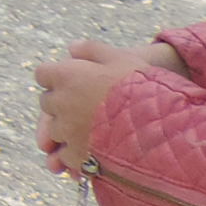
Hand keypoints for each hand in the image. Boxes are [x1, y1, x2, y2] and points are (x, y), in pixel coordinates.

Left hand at [33, 38, 187, 170]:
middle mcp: (60, 103)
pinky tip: (94, 151)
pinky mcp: (77, 157)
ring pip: (55, 131)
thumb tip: (72, 48)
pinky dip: (75, 154)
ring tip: (93, 131)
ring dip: (67, 130)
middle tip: (86, 107)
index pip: (43, 73)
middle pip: (47, 102)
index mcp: (66, 76)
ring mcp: (66, 131)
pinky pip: (65, 156)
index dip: (58, 77)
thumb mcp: (121, 58)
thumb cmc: (143, 88)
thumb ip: (93, 50)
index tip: (73, 81)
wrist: (162, 126)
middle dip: (62, 104)